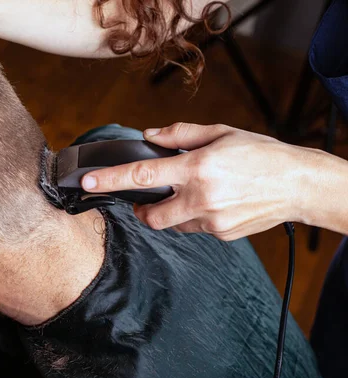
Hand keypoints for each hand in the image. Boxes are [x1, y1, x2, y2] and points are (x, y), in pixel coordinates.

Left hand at [81, 123, 313, 239]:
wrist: (298, 184)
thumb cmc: (261, 154)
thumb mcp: (220, 133)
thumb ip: (180, 135)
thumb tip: (149, 137)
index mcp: (197, 168)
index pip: (142, 176)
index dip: (110, 180)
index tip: (88, 182)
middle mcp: (201, 198)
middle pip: (151, 216)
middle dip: (142, 211)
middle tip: (146, 201)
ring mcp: (212, 220)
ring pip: (173, 225)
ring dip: (172, 212)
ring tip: (195, 195)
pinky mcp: (222, 235)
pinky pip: (195, 229)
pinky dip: (194, 218)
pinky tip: (214, 204)